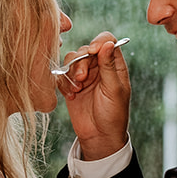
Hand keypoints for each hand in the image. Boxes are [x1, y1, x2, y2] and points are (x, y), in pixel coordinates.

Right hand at [57, 31, 130, 159]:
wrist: (99, 137)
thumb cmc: (113, 115)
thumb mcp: (114, 90)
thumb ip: (109, 66)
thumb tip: (108, 43)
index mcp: (114, 65)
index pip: (107, 41)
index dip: (98, 41)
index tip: (92, 51)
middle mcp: (99, 66)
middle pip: (85, 49)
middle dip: (82, 62)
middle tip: (82, 79)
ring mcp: (84, 75)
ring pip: (72, 59)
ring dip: (72, 72)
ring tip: (77, 89)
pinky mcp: (71, 85)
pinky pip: (62, 75)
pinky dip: (64, 83)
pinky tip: (71, 96)